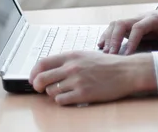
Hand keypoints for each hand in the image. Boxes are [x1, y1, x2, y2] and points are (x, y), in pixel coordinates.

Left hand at [29, 51, 155, 104]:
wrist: (125, 72)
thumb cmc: (107, 64)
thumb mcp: (85, 55)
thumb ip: (67, 61)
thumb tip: (48, 69)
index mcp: (71, 55)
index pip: (42, 62)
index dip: (33, 72)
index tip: (33, 78)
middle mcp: (72, 67)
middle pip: (41, 78)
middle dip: (38, 86)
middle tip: (40, 89)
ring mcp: (77, 81)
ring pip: (51, 91)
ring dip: (54, 93)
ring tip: (64, 90)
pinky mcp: (83, 94)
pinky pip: (61, 101)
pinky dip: (62, 100)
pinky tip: (70, 96)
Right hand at [98, 3, 157, 54]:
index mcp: (153, 19)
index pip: (138, 27)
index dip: (131, 40)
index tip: (127, 54)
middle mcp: (139, 17)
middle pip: (122, 23)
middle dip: (114, 38)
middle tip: (110, 55)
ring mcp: (132, 20)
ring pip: (115, 24)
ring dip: (108, 38)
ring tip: (105, 53)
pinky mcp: (128, 25)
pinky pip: (113, 27)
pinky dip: (106, 36)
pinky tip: (101, 46)